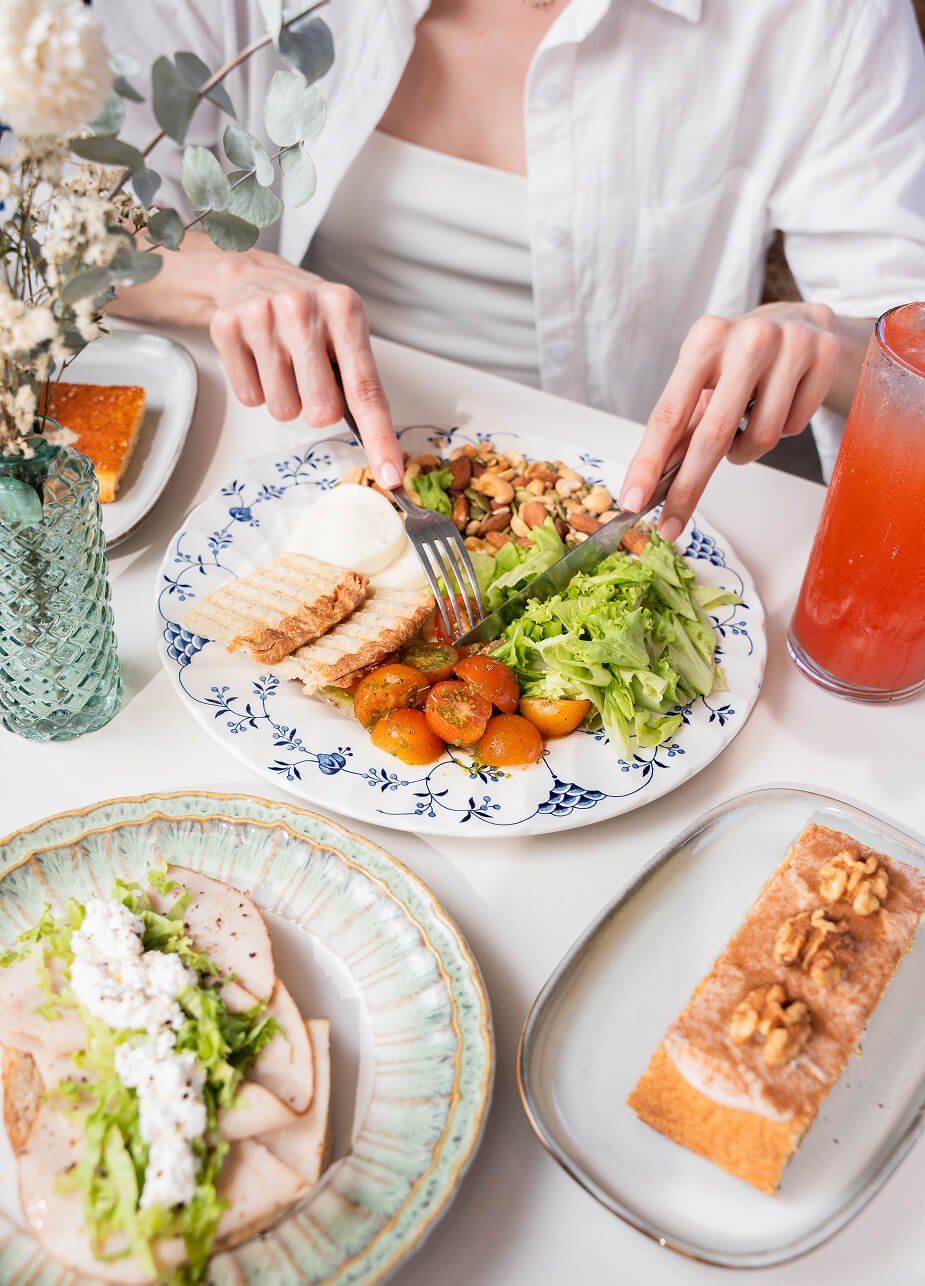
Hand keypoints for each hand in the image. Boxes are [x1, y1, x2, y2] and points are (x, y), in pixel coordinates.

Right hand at [208, 253, 403, 487]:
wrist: (250, 277)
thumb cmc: (308, 315)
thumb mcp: (345, 332)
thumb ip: (361, 382)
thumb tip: (381, 450)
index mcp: (344, 309)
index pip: (366, 389)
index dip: (379, 437)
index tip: (390, 474)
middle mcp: (303, 308)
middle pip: (321, 409)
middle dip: (319, 409)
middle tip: (311, 378)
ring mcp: (262, 316)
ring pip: (283, 409)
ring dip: (286, 399)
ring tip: (283, 364)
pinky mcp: (227, 327)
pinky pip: (249, 398)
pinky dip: (256, 389)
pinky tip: (259, 359)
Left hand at [620, 303, 840, 539]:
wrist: (804, 323)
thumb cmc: (742, 359)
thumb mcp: (705, 379)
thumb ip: (680, 428)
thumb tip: (648, 485)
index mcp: (704, 339)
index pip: (670, 413)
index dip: (649, 462)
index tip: (633, 501)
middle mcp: (747, 337)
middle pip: (713, 434)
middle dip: (688, 488)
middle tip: (671, 524)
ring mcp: (791, 344)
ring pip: (762, 438)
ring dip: (747, 451)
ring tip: (747, 428)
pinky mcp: (824, 355)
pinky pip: (795, 426)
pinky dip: (782, 430)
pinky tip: (780, 405)